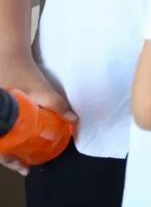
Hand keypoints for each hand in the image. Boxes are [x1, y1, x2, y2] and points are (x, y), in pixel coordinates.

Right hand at [0, 56, 75, 174]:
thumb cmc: (22, 71)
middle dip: (10, 157)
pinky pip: (0, 128)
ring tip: (23, 156)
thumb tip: (73, 120)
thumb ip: (56, 104)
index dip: (9, 161)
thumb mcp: (40, 89)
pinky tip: (18, 138)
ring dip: (9, 148)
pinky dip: (7, 135)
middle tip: (24, 165)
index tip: (23, 167)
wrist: (8, 53)